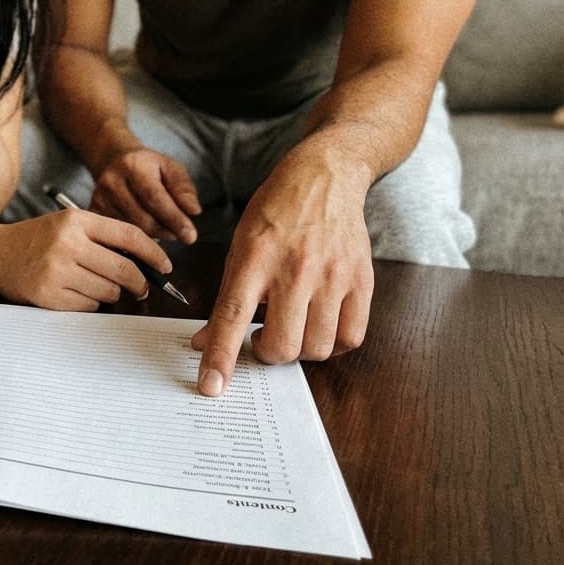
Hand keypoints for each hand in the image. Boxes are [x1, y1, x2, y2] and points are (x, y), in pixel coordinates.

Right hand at [0, 209, 173, 310]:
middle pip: (124, 270)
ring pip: (109, 291)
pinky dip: (91, 303)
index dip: (154, 254)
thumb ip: (103, 237)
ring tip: (98, 286)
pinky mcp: (49, 295)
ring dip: (112, 294)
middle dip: (140, 284)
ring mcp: (57, 271)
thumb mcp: (67, 225)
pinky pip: (89, 306)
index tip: (165, 266)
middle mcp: (68, 244)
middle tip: (142, 289)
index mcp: (76, 221)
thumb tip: (146, 261)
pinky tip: (76, 292)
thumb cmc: (36, 239)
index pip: (129, 237)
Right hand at [90, 146, 200, 242]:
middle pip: (142, 219)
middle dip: (165, 231)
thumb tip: (194, 211)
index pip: (155, 198)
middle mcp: (111, 182)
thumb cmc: (148, 167)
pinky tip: (142, 239)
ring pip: (129, 232)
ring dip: (151, 238)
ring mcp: (99, 199)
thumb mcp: (170, 168)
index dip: (174, 219)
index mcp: (133, 166)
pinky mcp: (92, 213)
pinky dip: (133, 243)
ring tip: (162, 231)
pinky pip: (115, 237)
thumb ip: (184, 188)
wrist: (113, 161)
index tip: (190, 236)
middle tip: (178, 234)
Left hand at [190, 159, 373, 396]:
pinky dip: (332, 343)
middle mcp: (296, 269)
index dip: (220, 358)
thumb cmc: (275, 212)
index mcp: (255, 258)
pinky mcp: (362, 280)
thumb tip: (202, 343)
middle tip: (263, 339)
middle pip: (282, 345)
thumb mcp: (239, 247)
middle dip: (267, 354)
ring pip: (316, 348)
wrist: (324, 177)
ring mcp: (333, 276)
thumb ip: (224, 298)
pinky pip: (351, 337)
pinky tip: (320, 325)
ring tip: (292, 326)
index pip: (231, 317)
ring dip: (300, 350)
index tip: (211, 387)